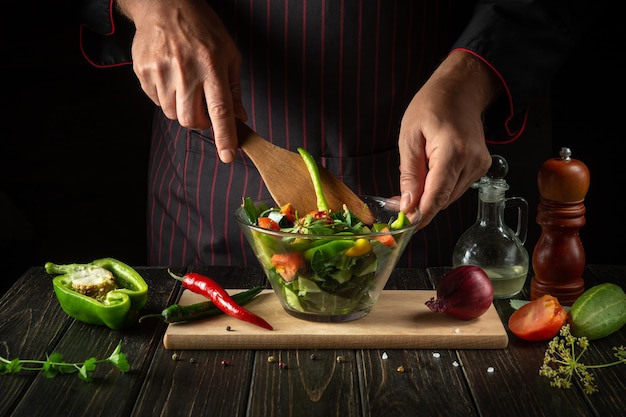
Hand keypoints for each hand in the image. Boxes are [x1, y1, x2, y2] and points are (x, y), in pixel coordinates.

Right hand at [117, 0, 246, 162]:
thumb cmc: (202, 29)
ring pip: (172, 114)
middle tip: (203, 110)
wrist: (165, 5)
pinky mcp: (144, 72)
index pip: (220, 110)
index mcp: (212, 66)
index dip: (224, 136)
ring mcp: (162, 72)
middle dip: (199, 123)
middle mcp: (186, 71)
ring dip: (182, 108)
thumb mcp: (229, 53)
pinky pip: (156, 101)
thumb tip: (239, 118)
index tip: (228, 156)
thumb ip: (233, 88)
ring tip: (185, 84)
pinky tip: (170, 76)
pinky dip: (166, 97)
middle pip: (191, 120)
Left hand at [398, 50, 499, 227]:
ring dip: (430, 198)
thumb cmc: (431, 106)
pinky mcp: (481, 167)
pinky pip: (457, 188)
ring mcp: (480, 165)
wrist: (461, 90)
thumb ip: (409, 173)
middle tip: (397, 204)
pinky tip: (428, 177)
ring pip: (450, 197)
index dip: (421, 214)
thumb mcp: (409, 136)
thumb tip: (407, 204)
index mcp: (453, 151)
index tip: (406, 226)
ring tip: (411, 187)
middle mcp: (472, 162)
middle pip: (444, 200)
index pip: (438, 195)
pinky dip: (440, 188)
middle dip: (421, 206)